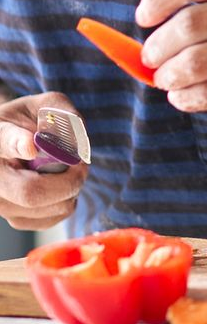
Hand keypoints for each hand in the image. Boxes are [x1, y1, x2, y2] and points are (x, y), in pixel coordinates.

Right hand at [0, 93, 86, 229]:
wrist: (12, 142)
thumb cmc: (30, 121)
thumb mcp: (44, 105)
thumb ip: (62, 112)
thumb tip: (74, 139)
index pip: (3, 143)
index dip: (17, 145)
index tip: (31, 147)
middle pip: (31, 192)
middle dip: (70, 180)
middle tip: (81, 165)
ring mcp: (0, 202)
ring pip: (48, 208)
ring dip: (71, 189)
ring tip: (69, 170)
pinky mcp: (15, 218)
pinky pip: (54, 218)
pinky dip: (67, 201)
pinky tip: (60, 186)